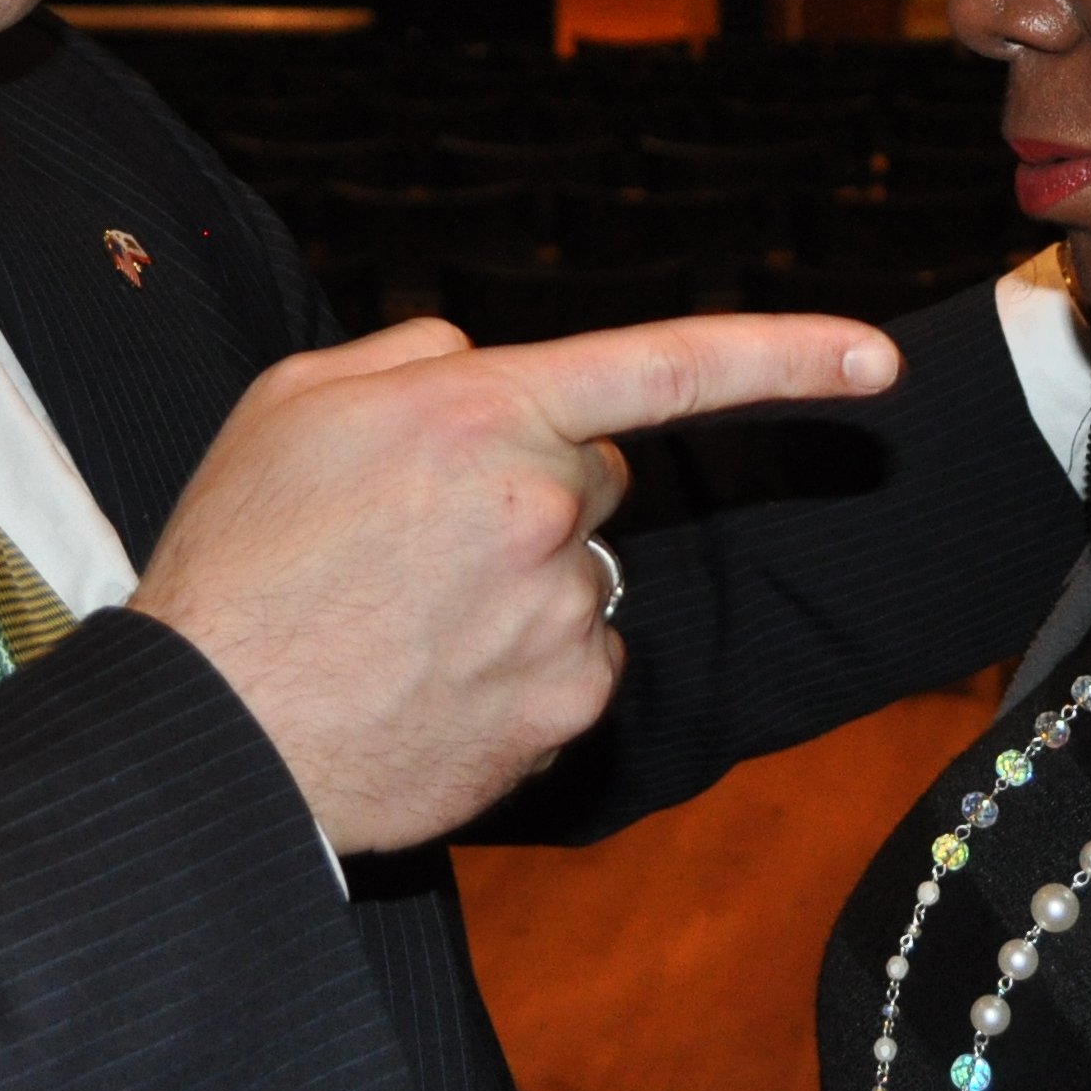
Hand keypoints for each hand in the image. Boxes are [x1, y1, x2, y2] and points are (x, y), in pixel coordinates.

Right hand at [132, 313, 899, 850]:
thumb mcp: (290, 404)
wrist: (209, 736)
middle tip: (415, 534)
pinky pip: (580, 659)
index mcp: (479, 412)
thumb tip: (484, 360)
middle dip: (537, 484)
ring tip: (402, 616)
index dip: (788, 355)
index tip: (881, 364)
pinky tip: (432, 676)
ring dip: (521, 582)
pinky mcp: (565, 711)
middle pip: (599, 474)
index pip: (667, 365)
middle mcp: (542, 509)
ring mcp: (562, 617)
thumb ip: (411, 354)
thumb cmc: (237, 558)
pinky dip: (524, 665)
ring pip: (585, 572)